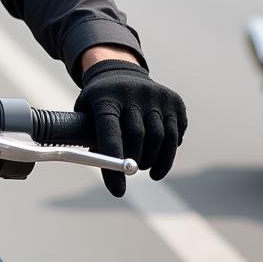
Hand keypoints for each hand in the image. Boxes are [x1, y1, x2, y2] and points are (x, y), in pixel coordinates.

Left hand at [73, 60, 186, 196]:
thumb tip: (106, 168)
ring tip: (145, 167)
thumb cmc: (99, 103)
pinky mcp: (174, 100)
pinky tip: (160, 156)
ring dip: (154, 160)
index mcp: (105, 97)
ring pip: (161, 137)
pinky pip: (176, 133)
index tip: (118, 190)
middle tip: (131, 171)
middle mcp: (132, 93)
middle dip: (135, 162)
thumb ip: (90, 139)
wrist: (119, 71)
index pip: (110, 132)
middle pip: (138, 136)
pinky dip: (169, 151)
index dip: (113, 162)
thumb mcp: (86, 113)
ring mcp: (156, 95)